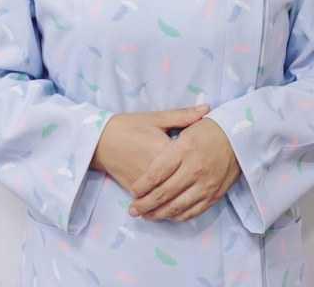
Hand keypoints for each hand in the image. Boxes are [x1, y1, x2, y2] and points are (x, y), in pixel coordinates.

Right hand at [90, 105, 210, 195]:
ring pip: (168, 198)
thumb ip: (183, 116)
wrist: (100, 139)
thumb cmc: (130, 125)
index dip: (202, 162)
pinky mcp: (135, 191)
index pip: (190, 162)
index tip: (213, 161)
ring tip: (196, 196)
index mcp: (164, 151)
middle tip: (210, 182)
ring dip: (182, 200)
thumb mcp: (156, 118)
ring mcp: (145, 184)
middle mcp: (156, 171)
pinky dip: (165, 205)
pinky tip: (176, 204)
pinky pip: (154, 202)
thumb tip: (207, 108)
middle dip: (196, 185)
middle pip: (182, 184)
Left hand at [127, 116, 240, 222]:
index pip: (156, 174)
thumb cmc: (211, 129)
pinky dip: (177, 216)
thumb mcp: (188, 124)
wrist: (240, 137)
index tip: (133, 191)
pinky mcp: (214, 195)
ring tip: (146, 216)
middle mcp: (194, 169)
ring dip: (158, 214)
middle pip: (163, 193)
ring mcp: (205, 184)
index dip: (142, 186)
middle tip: (132, 210)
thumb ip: (166, 138)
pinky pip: (192, 211)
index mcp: (184, 149)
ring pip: (176, 207)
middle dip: (144, 205)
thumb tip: (148, 145)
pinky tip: (168, 215)